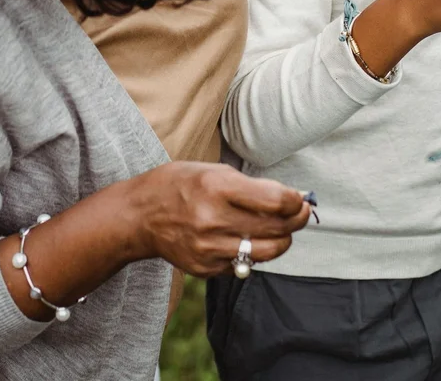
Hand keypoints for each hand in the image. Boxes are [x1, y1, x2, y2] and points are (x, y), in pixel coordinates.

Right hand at [127, 161, 311, 276]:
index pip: (275, 201)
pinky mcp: (205, 268)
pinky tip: (248, 239)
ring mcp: (208, 248)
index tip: (299, 198)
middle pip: (276, 229)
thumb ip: (252, 186)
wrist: (139, 216)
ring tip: (282, 230)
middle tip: (302, 213)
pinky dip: (253, 253)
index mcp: (216, 187)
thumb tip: (292, 198)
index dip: (295, 201)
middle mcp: (213, 220)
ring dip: (282, 241)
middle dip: (297, 220)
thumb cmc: (178, 185)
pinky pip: (244, 264)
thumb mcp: (213, 171)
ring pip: (266, 253)